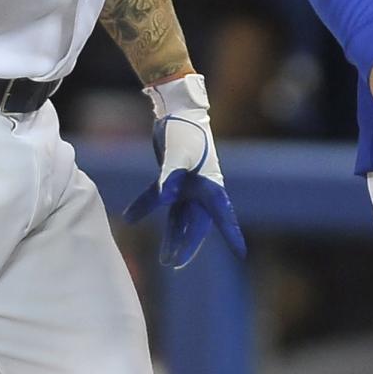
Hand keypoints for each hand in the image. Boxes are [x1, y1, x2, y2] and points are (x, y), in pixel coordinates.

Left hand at [123, 73, 246, 267]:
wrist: (176, 109)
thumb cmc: (184, 130)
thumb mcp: (176, 154)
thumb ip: (168, 179)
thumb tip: (164, 201)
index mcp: (210, 184)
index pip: (224, 216)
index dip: (232, 235)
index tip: (241, 253)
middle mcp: (201, 188)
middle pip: (197, 223)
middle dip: (187, 245)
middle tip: (174, 264)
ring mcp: (187, 184)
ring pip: (181, 217)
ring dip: (172, 235)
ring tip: (164, 258)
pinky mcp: (173, 178)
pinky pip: (164, 201)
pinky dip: (150, 208)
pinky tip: (131, 218)